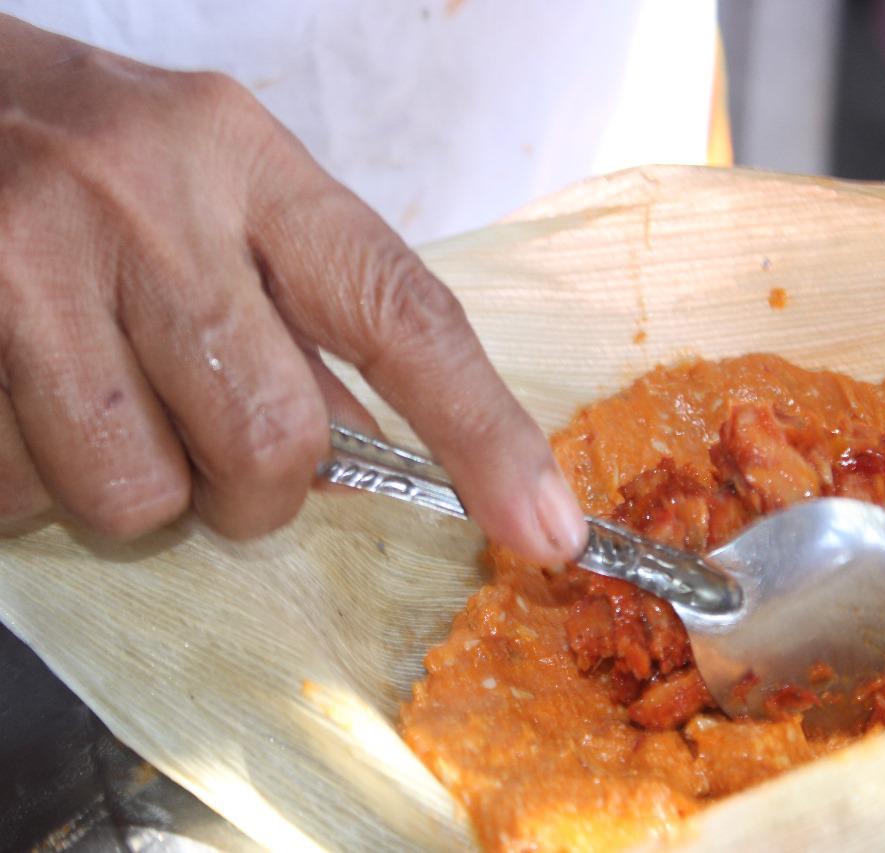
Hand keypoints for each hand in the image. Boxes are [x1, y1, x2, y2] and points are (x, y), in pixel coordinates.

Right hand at [0, 16, 585, 562]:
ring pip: (142, 494)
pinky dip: (38, 485)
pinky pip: (24, 494)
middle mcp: (149, 199)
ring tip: (106, 406)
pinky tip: (29, 400)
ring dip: (143, 492)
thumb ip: (304, 312)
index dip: (485, 434)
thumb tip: (369, 460)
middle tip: (218, 448)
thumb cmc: (100, 159)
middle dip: (259, 489)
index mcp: (251, 161)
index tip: (547, 526)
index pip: (403, 316)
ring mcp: (31, 260)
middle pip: (275, 441)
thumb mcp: (224, 191)